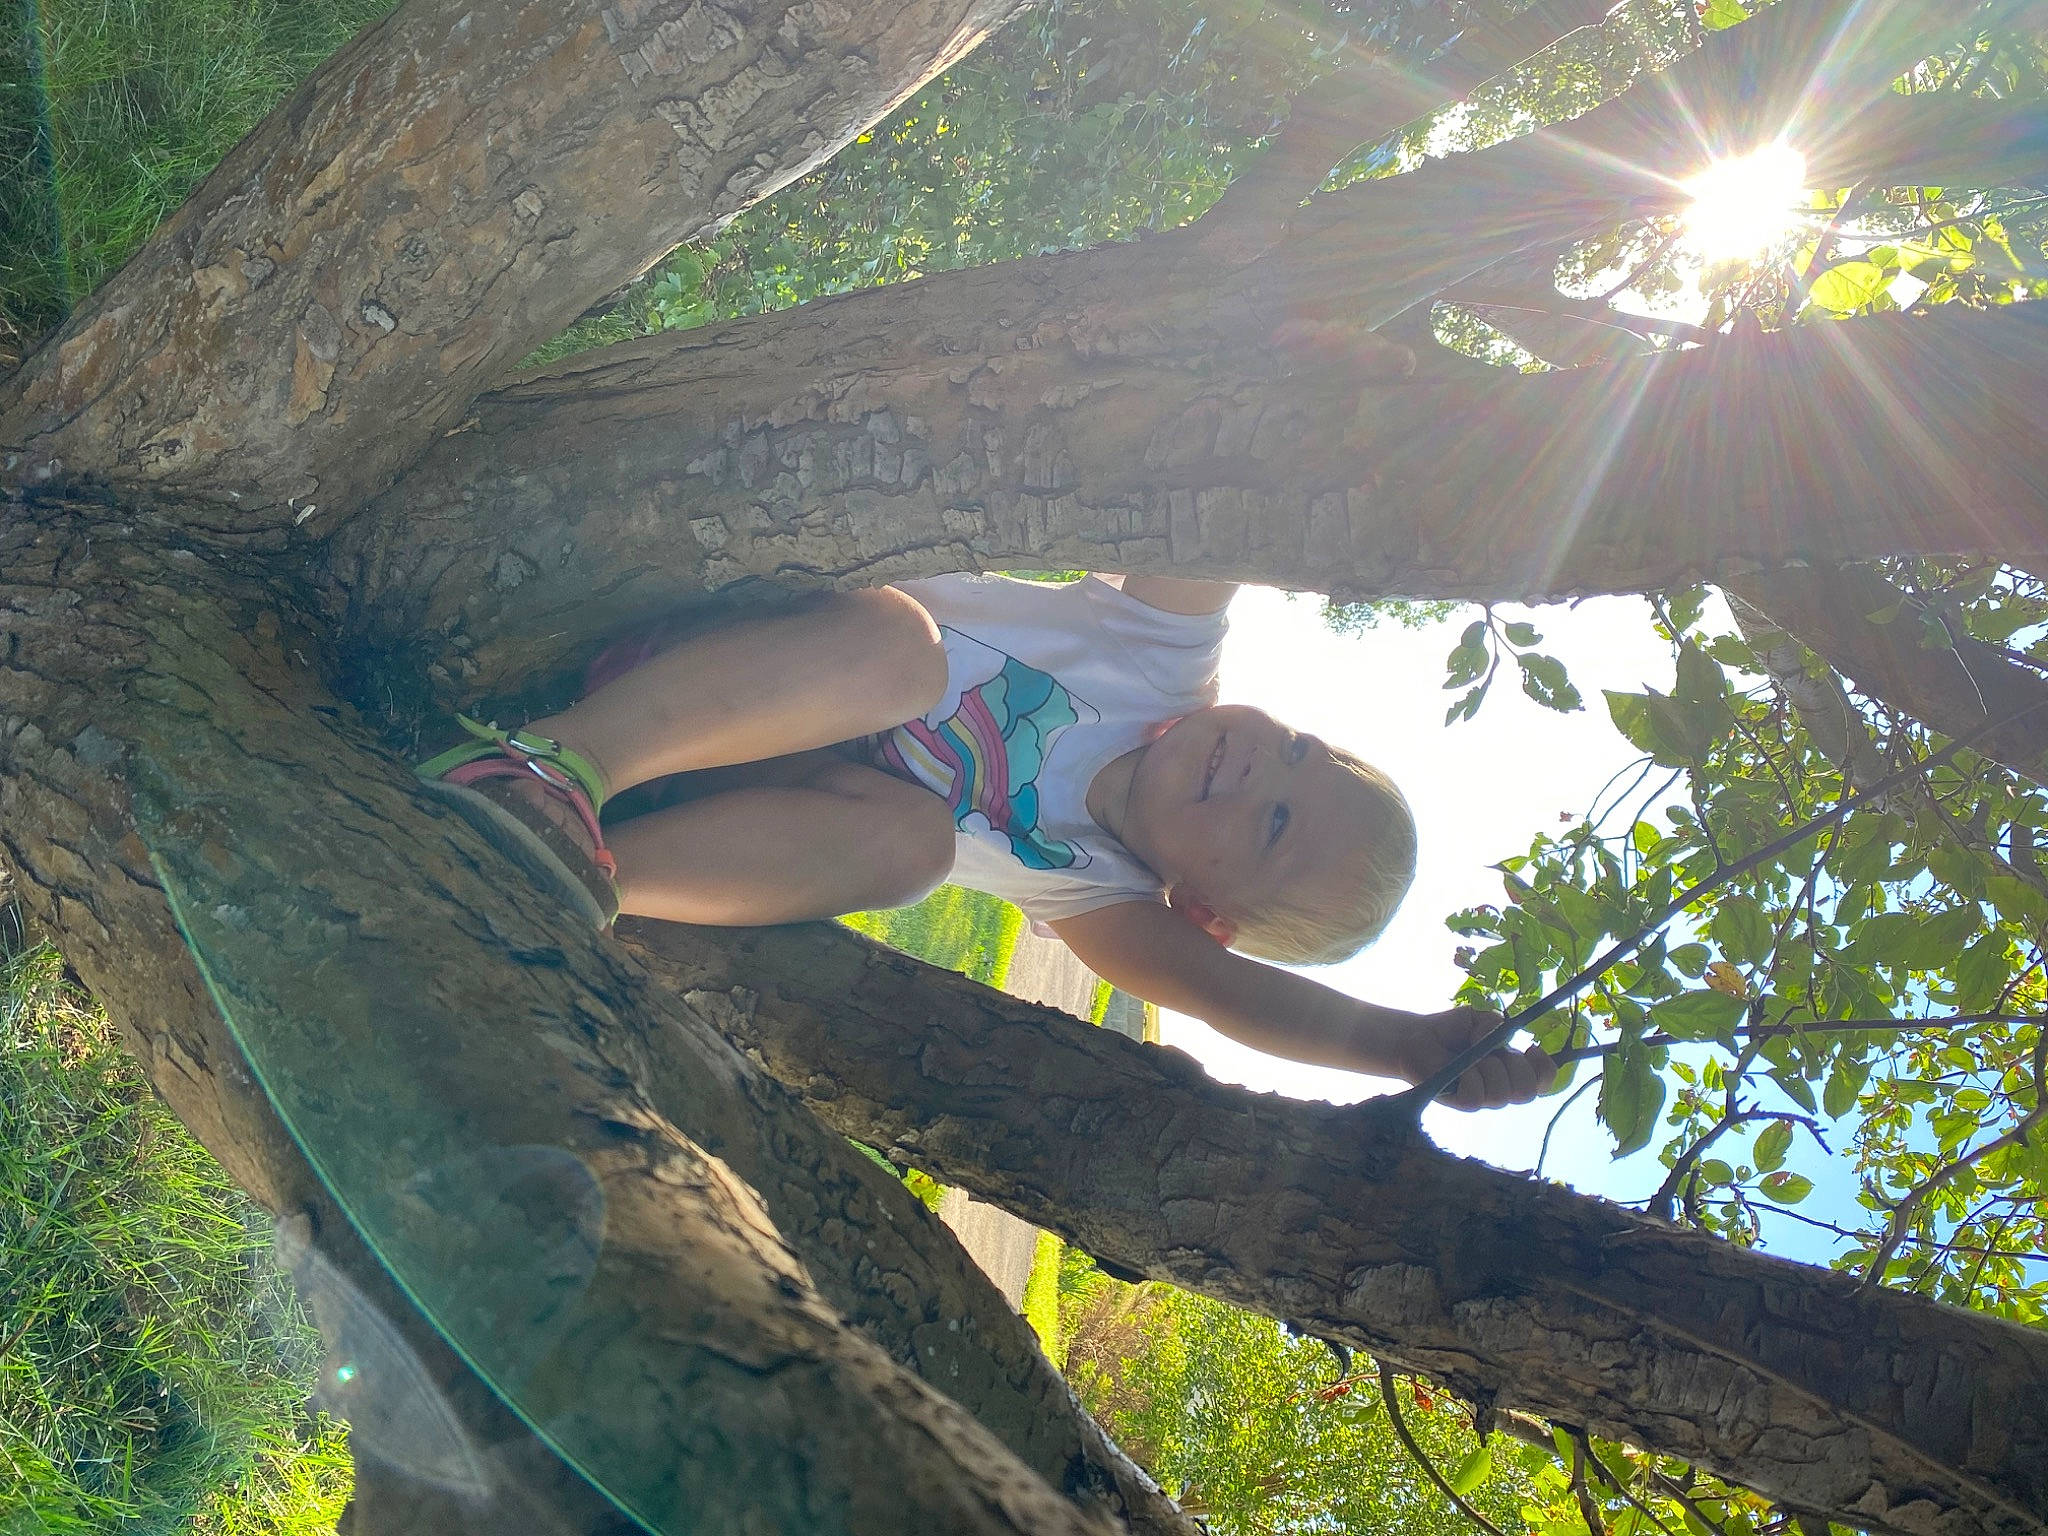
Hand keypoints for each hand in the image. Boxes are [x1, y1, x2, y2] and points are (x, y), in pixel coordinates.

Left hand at [1397, 1006, 1555, 1110]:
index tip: (1530, 1047)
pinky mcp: (1460, 1102)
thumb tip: (1497, 1044)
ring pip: (1502, 1096)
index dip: (1545, 1069)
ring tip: (1472, 1056)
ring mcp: (1482, 1097)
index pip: (1543, 1081)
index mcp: (1512, 1068)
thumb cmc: (1453, 1028)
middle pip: (1527, 1093)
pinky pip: (1476, 1098)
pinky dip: (1470, 1078)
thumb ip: (1495, 1024)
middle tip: (1496, 1053)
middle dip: (1516, 1069)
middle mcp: (1501, 1086)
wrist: (1419, 1036)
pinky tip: (1460, 1068)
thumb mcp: (1480, 1017)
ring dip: (1488, 1070)